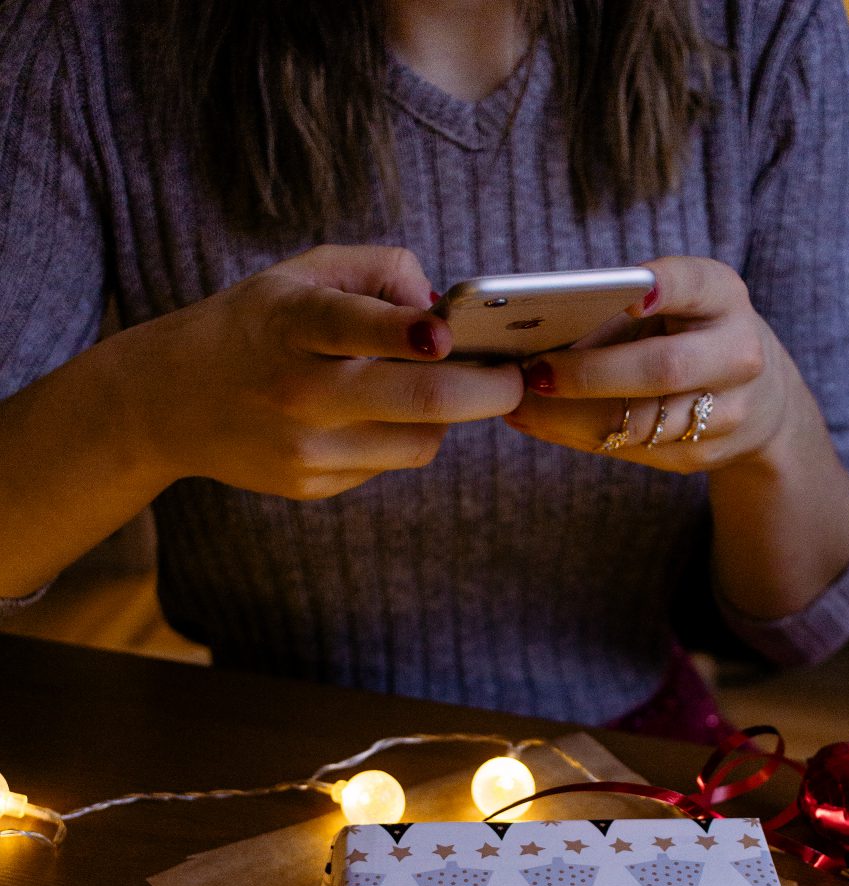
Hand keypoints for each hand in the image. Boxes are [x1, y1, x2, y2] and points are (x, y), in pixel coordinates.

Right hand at [127, 245, 522, 498]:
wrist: (169, 402)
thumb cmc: (254, 325)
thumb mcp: (302, 274)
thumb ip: (380, 270)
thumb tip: (443, 308)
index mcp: (293, 324)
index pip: (358, 326)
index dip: (416, 331)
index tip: (452, 334)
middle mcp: (299, 391)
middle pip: (420, 403)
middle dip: (487, 391)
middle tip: (513, 378)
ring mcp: (306, 449)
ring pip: (420, 442)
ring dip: (445, 416)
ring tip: (436, 388)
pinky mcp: (311, 486)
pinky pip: (388, 464)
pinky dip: (400, 438)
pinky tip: (373, 416)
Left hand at [503, 255, 791, 471]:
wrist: (760, 400)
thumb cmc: (692, 335)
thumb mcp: (675, 306)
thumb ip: (619, 308)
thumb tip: (533, 331)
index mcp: (724, 298)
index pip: (696, 284)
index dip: (665, 288)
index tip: (632, 295)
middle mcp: (737, 354)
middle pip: (662, 369)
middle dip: (591, 373)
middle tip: (534, 371)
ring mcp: (726, 413)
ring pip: (640, 423)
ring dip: (568, 416)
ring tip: (517, 402)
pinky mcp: (701, 454)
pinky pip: (631, 449)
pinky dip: (576, 434)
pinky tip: (537, 421)